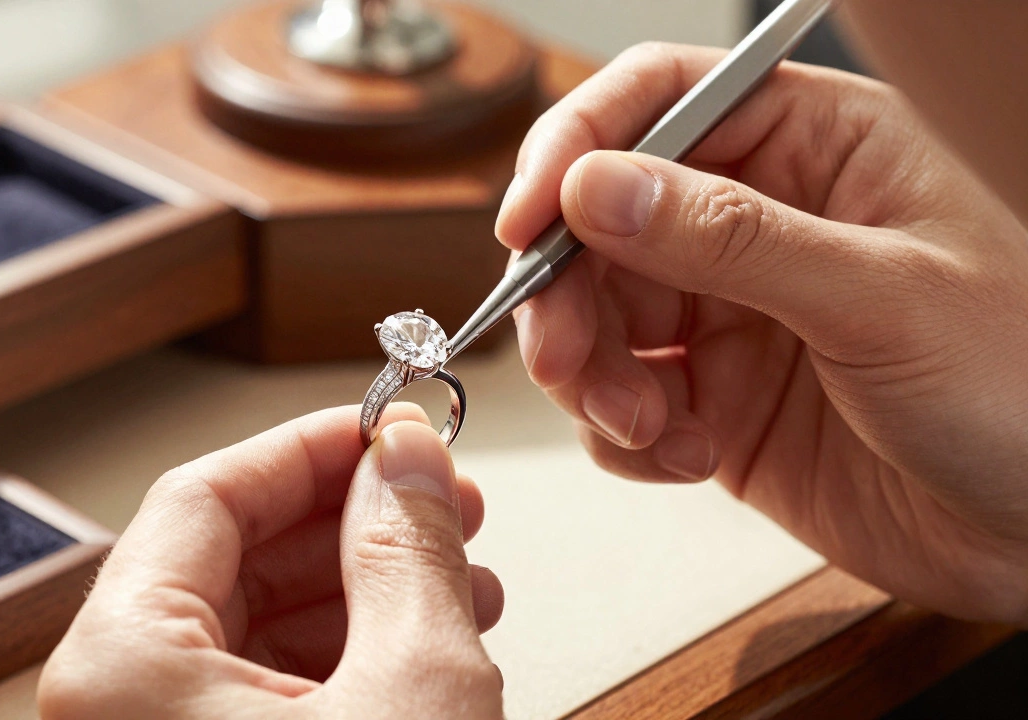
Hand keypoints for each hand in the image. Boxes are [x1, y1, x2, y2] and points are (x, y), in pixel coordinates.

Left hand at [37, 406, 503, 718]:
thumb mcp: (411, 690)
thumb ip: (408, 552)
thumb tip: (408, 459)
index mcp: (121, 670)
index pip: (206, 495)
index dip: (311, 448)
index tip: (389, 426)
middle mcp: (116, 707)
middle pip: (233, 557)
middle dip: (354, 520)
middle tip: (439, 496)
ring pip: (258, 624)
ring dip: (368, 588)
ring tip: (459, 574)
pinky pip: (267, 686)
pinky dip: (351, 656)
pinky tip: (429, 637)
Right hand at [497, 43, 1027, 624]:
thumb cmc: (1027, 388)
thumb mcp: (881, 298)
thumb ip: (730, 240)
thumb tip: (598, 188)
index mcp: (818, 151)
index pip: (664, 102)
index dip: (579, 149)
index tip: (530, 220)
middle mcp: (760, 226)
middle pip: (604, 223)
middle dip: (570, 296)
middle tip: (566, 357)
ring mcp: (731, 316)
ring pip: (598, 318)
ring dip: (593, 378)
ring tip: (645, 426)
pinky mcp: (715, 401)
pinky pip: (621, 403)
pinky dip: (627, 438)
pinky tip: (689, 458)